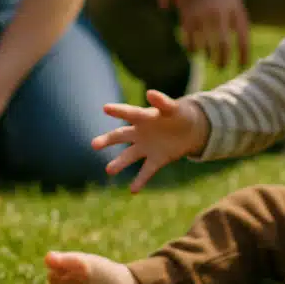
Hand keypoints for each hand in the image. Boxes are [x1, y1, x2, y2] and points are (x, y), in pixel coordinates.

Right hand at [93, 90, 209, 191]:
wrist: (190, 130)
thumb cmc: (179, 114)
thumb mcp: (173, 108)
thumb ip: (162, 102)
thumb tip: (150, 93)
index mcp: (143, 117)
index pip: (128, 113)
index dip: (118, 110)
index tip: (105, 108)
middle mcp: (140, 133)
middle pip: (120, 136)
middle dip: (108, 140)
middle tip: (94, 145)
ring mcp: (146, 147)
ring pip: (130, 155)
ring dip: (120, 163)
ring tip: (109, 170)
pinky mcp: (157, 160)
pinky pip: (146, 171)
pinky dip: (140, 180)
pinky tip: (133, 190)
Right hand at [176, 0, 249, 70]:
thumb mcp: (233, 0)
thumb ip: (237, 21)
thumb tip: (240, 50)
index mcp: (234, 7)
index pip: (242, 38)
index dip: (243, 56)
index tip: (242, 66)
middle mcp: (218, 12)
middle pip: (223, 46)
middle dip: (223, 61)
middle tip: (222, 67)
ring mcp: (201, 15)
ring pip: (205, 47)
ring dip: (208, 56)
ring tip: (210, 59)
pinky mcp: (186, 16)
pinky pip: (190, 41)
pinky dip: (193, 49)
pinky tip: (196, 50)